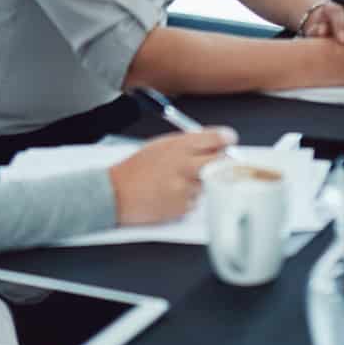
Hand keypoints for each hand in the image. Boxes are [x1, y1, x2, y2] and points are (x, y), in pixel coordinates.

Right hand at [108, 128, 234, 225]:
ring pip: (209, 183)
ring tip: (178, 181)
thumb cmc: (136, 169)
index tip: (228, 141)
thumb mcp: (161, 145)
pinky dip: (189, 198)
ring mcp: (184, 188)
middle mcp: (184, 165)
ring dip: (201, 182)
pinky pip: (196, 201)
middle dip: (223, 160)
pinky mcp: (182, 207)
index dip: (226, 139)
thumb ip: (188, 143)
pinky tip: (170, 195)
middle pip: (222, 161)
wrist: (115, 194)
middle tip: (218, 161)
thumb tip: (215, 142)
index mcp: (178, 145)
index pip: (217, 137)